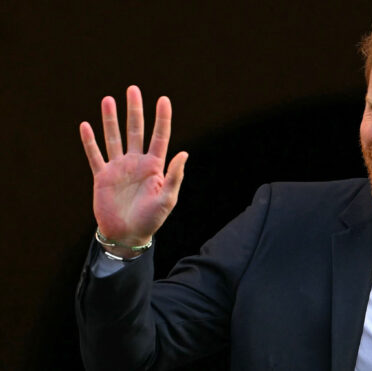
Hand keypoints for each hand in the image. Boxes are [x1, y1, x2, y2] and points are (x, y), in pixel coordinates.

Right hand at [80, 86, 187, 253]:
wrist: (127, 236)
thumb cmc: (151, 219)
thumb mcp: (167, 199)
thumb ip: (174, 176)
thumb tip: (184, 153)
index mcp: (155, 166)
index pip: (160, 136)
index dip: (162, 118)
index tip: (163, 99)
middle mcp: (136, 162)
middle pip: (135, 130)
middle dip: (134, 110)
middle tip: (133, 89)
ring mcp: (118, 168)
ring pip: (114, 137)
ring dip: (111, 119)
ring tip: (108, 99)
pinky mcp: (102, 176)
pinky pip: (95, 155)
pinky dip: (90, 141)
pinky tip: (86, 125)